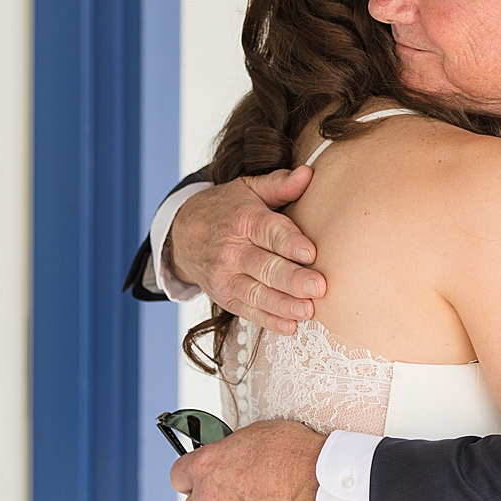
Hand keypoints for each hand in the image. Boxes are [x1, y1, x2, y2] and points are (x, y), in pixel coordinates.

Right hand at [167, 167, 326, 332]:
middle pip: (265, 266)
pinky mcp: (224, 297)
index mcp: (243, 220)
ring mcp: (226, 277)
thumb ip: (279, 184)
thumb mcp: (248, 189)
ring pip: (256, 293)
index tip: (311, 253)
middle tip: (318, 287)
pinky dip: (268, 321)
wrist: (183, 234)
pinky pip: (248, 311)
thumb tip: (308, 174)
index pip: (269, 231)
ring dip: (283, 304)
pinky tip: (290, 326)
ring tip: (308, 311)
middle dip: (292, 278)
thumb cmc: (226, 209)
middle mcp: (232, 250)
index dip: (289, 243)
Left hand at [170, 419, 323, 500]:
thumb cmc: (292, 450)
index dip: (190, 478)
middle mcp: (210, 496)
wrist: (320, 477)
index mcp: (206, 465)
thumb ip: (229, 451)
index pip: (177, 477)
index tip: (199, 480)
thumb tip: (228, 456)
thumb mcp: (252, 434)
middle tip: (234, 495)